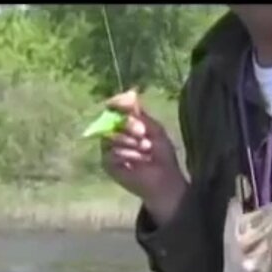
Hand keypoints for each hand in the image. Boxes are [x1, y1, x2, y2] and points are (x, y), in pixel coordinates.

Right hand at [99, 89, 187, 223]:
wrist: (164, 180)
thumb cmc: (161, 155)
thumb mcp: (154, 130)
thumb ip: (140, 113)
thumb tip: (131, 92)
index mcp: (125, 124)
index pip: (114, 108)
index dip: (118, 103)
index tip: (124, 102)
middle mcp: (114, 134)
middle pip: (110, 120)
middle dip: (129, 125)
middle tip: (143, 133)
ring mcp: (108, 149)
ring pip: (109, 136)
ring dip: (130, 142)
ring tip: (145, 150)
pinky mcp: (106, 164)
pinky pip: (109, 153)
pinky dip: (125, 155)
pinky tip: (136, 162)